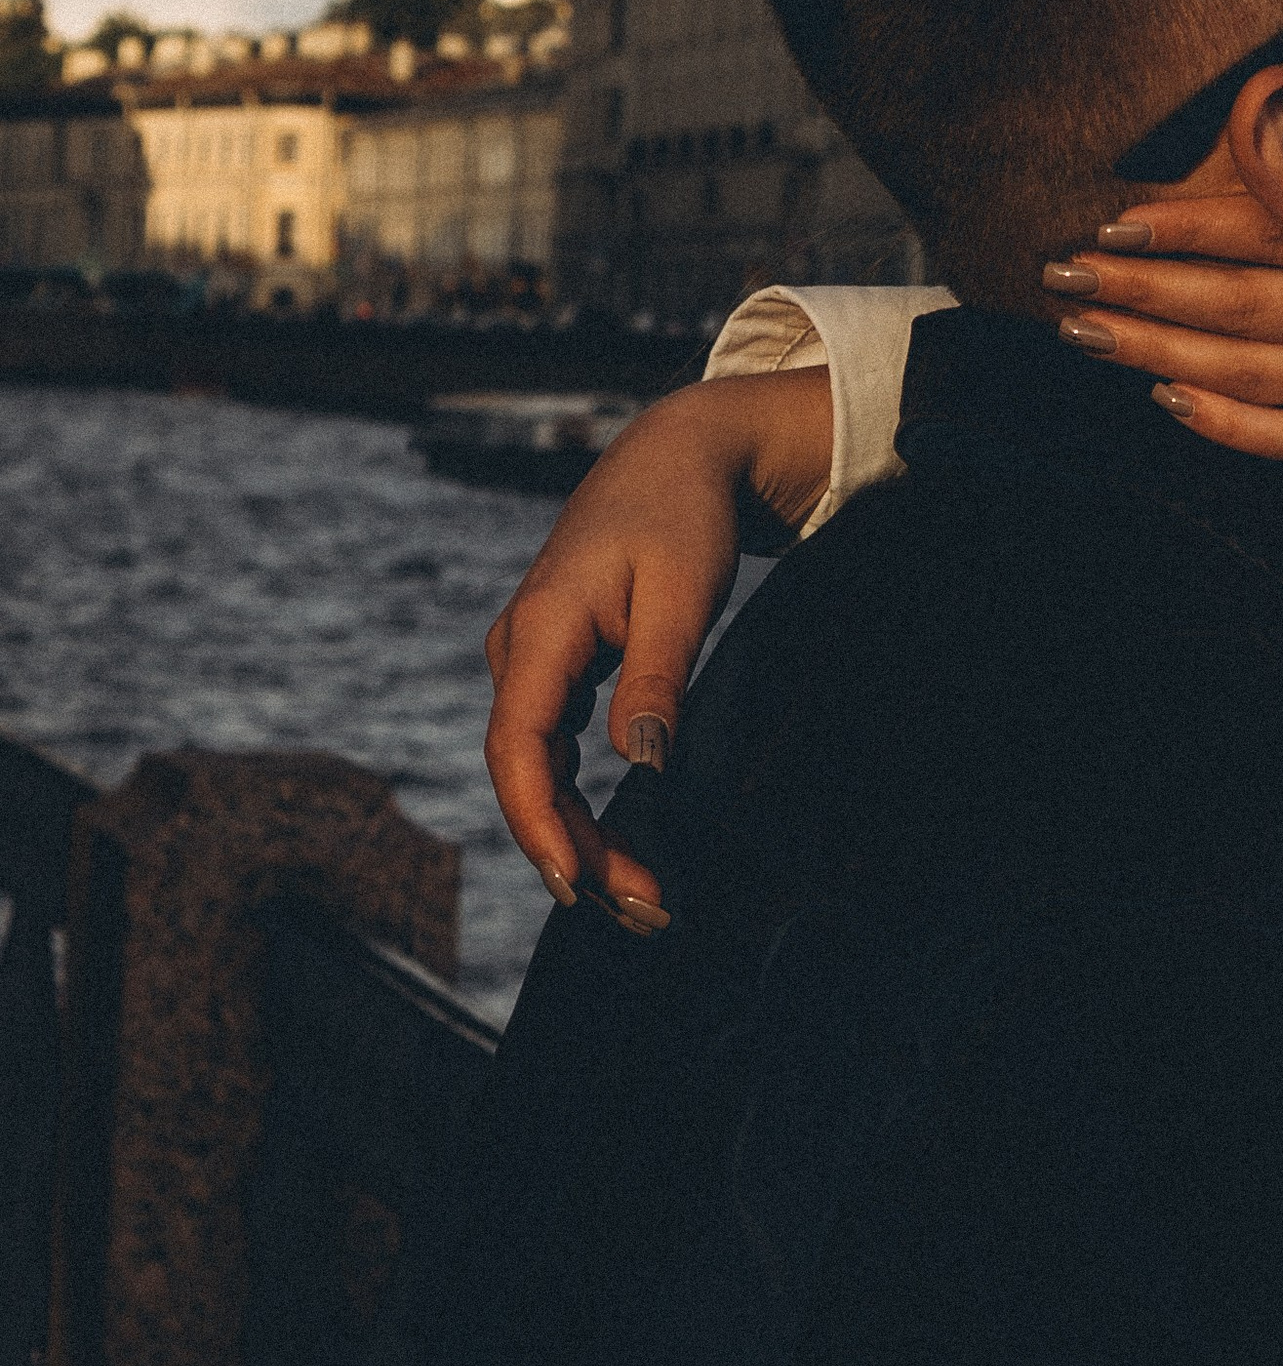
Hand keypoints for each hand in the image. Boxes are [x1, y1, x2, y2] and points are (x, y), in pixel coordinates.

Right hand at [482, 367, 832, 924]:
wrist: (675, 456)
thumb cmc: (682, 516)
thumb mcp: (681, 593)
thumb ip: (658, 678)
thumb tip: (643, 766)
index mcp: (541, 628)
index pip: (517, 747)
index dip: (539, 824)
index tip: (578, 883)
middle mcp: (521, 649)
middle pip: (527, 773)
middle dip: (574, 849)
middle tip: (642, 909)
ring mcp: (533, 659)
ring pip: (538, 768)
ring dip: (579, 833)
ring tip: (637, 895)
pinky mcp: (557, 665)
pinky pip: (553, 749)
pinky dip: (581, 800)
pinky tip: (616, 845)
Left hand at [1048, 67, 1282, 472]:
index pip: (1276, 232)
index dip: (1190, 225)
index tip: (1119, 215)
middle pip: (1236, 303)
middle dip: (1142, 286)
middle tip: (1061, 271)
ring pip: (1244, 371)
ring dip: (1156, 349)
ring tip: (1083, 330)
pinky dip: (1223, 428)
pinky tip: (1166, 403)